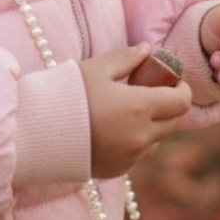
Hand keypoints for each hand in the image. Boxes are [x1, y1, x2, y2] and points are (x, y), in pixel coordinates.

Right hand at [79, 44, 192, 178]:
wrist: (38, 133)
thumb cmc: (67, 94)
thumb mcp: (95, 68)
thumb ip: (126, 57)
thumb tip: (147, 49)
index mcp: (139, 107)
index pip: (182, 101)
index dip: (182, 88)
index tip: (171, 79)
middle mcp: (141, 136)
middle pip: (172, 121)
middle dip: (166, 105)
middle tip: (146, 91)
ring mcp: (130, 157)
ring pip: (156, 139)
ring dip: (151, 125)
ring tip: (126, 111)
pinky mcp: (118, 169)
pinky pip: (138, 154)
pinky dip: (134, 141)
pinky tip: (112, 129)